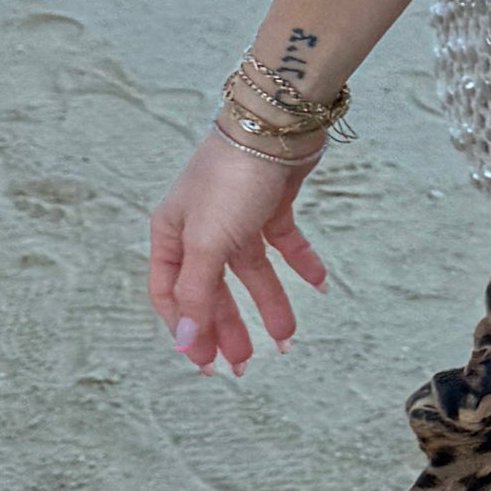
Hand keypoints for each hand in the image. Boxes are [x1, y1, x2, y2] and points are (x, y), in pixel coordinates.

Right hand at [147, 132, 330, 375]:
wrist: (277, 124)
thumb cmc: (231, 179)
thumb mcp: (207, 242)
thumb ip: (196, 292)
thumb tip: (183, 339)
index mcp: (172, 234)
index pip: (171, 294)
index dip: (187, 329)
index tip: (206, 363)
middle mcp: (201, 226)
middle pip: (213, 288)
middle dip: (229, 326)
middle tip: (245, 365)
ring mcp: (237, 216)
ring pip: (252, 270)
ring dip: (270, 302)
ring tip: (288, 339)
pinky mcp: (272, 204)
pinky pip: (285, 243)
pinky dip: (301, 263)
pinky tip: (320, 284)